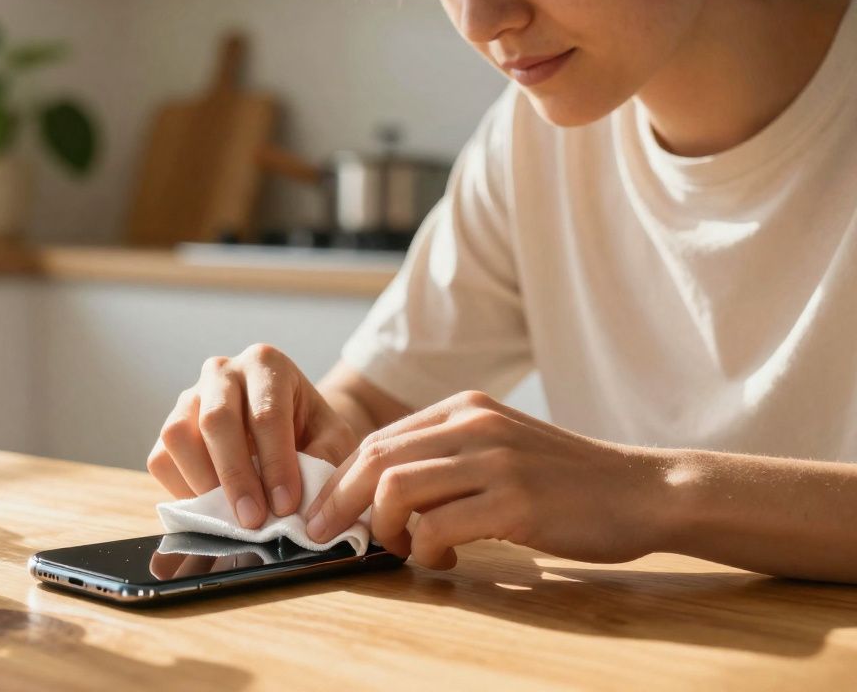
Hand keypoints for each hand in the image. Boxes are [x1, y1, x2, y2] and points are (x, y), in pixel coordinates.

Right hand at [147, 344, 356, 528]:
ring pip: (178, 434)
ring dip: (203, 482)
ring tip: (230, 516)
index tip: (286, 506)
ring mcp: (189, 396)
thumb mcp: (332, 437)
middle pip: (217, 420)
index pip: (266, 415)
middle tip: (253, 520)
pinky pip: (161, 459)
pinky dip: (181, 489)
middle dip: (236, 477)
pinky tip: (211, 508)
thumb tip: (305, 506)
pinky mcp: (170, 427)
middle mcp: (221, 372)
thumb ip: (323, 463)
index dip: (276, 465)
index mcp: (266, 364)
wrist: (286, 420)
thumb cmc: (309, 428)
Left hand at [304, 391, 675, 568]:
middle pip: (376, 459)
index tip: (324, 513)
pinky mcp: (516, 500)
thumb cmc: (567, 482)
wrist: (644, 491)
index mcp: (465, 408)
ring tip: (398, 548)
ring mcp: (495, 460)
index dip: (341, 480)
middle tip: (329, 537)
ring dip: (382, 527)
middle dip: (341, 503)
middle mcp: (475, 424)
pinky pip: (439, 525)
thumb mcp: (501, 449)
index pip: (378, 440)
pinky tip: (441, 558)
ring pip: (397, 488)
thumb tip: (382, 494)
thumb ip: (448, 458)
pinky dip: (425, 549)